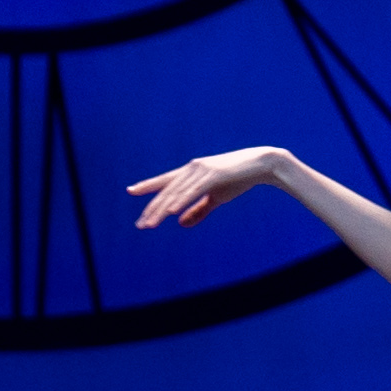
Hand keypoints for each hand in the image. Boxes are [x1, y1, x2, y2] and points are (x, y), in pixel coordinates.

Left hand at [126, 147, 287, 229]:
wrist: (260, 165)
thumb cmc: (238, 179)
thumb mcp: (215, 198)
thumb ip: (198, 211)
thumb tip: (180, 223)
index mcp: (191, 173)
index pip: (165, 181)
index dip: (147, 186)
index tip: (131, 191)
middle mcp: (191, 169)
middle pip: (166, 191)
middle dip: (152, 209)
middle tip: (140, 225)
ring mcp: (201, 171)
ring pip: (176, 193)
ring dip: (162, 210)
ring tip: (151, 224)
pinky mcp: (211, 175)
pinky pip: (192, 191)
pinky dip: (180, 201)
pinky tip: (170, 211)